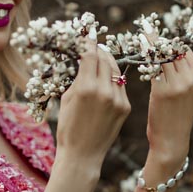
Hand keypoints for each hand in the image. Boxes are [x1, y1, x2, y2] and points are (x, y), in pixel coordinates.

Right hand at [55, 36, 130, 170]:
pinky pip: (121, 85)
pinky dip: (114, 78)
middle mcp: (104, 91)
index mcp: (86, 88)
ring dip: (109, 61)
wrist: (83, 155)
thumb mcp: (67, 98)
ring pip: (116, 70)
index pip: (90, 55)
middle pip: (105, 59)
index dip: (88, 43)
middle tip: (95, 44)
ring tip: (103, 56)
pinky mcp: (125, 107)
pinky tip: (109, 75)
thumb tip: (84, 60)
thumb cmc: (68, 127)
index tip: (87, 36)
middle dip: (99, 50)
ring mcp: (118, 99)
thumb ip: (78, 78)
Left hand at [142, 31, 192, 169]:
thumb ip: (180, 74)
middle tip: (145, 23)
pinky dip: (144, 56)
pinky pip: (152, 67)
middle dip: (158, 37)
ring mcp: (178, 85)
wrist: (172, 141)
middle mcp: (192, 79)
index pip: (184, 49)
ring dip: (150, 42)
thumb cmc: (174, 116)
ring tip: (139, 32)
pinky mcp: (163, 91)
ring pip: (162, 55)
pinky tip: (136, 48)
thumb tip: (167, 54)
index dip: (169, 40)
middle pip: (173, 49)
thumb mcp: (184, 93)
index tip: (155, 30)